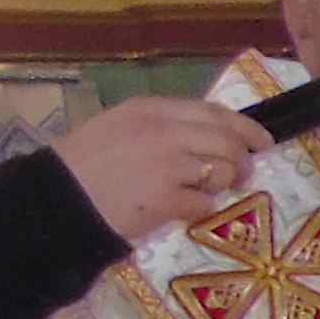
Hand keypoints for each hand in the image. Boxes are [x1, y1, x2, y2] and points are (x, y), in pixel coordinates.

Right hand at [51, 97, 260, 239]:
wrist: (57, 199)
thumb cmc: (85, 164)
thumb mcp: (119, 126)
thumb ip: (162, 125)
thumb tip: (210, 134)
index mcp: (150, 109)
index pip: (214, 112)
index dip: (245, 127)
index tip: (262, 140)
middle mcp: (163, 130)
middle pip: (228, 141)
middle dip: (243, 160)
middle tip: (242, 175)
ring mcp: (168, 164)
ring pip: (223, 172)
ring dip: (219, 186)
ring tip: (197, 193)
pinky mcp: (167, 198)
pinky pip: (205, 204)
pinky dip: (198, 210)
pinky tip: (178, 209)